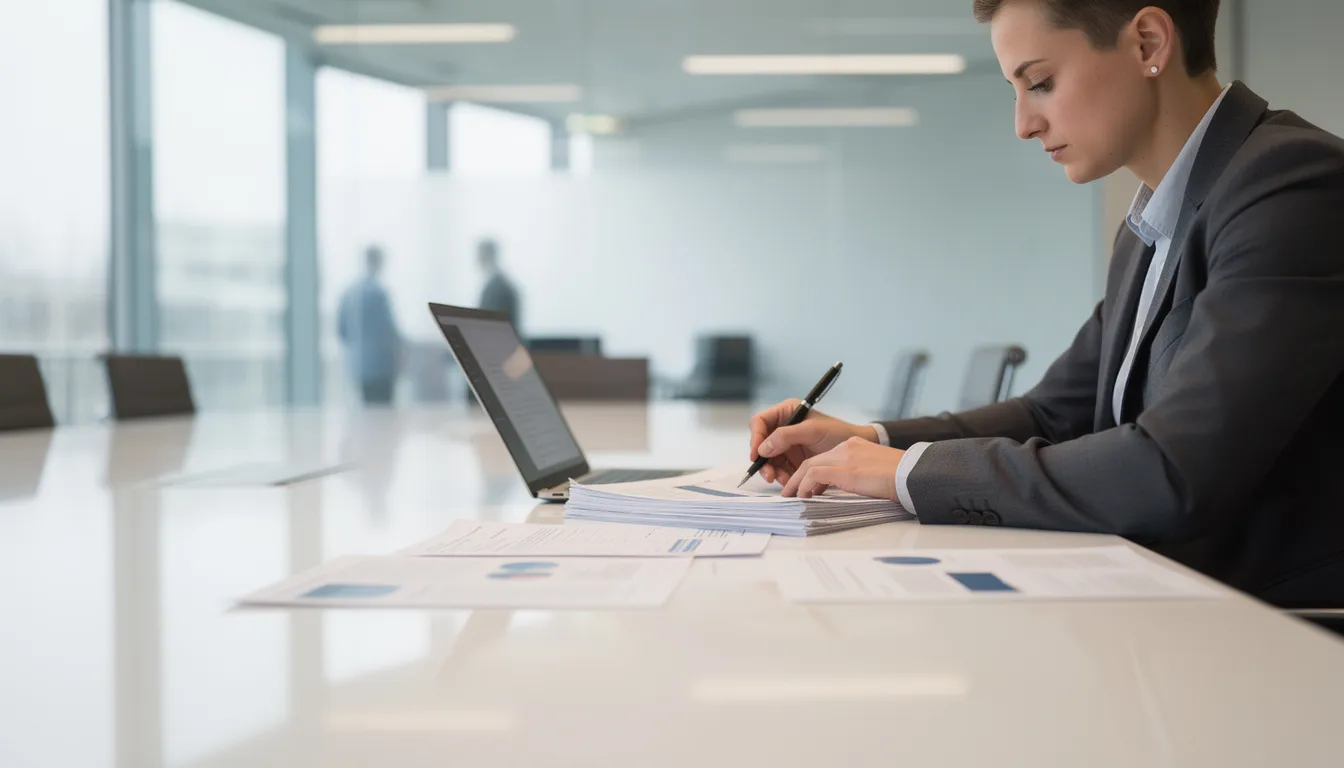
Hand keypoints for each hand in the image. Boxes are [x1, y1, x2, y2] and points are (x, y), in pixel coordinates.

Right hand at [748, 399, 878, 485]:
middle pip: (761, 443)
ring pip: (768, 459)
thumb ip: (786, 436)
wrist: (856, 451)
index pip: (760, 422)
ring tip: (782, 480)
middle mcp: (783, 428)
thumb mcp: (812, 431)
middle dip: (763, 460)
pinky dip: (781, 476)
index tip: (757, 454)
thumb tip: (762, 448)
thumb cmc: (837, 433)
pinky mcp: (792, 460)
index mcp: (786, 412)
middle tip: (769, 474)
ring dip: (772, 471)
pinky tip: (788, 482)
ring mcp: (787, 445)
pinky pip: (779, 469)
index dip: (755, 437)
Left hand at [780, 437, 905, 500]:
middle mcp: (847, 447)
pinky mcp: (845, 470)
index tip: (806, 487)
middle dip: (798, 477)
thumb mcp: (874, 472)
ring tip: (791, 497)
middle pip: (812, 460)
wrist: (913, 474)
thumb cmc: (900, 477)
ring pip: (809, 466)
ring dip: (797, 483)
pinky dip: (805, 486)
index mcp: (854, 446)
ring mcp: (845, 457)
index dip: (810, 473)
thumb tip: (844, 489)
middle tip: (790, 492)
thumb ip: (856, 475)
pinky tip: (804, 496)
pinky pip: (815, 475)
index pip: (824, 457)